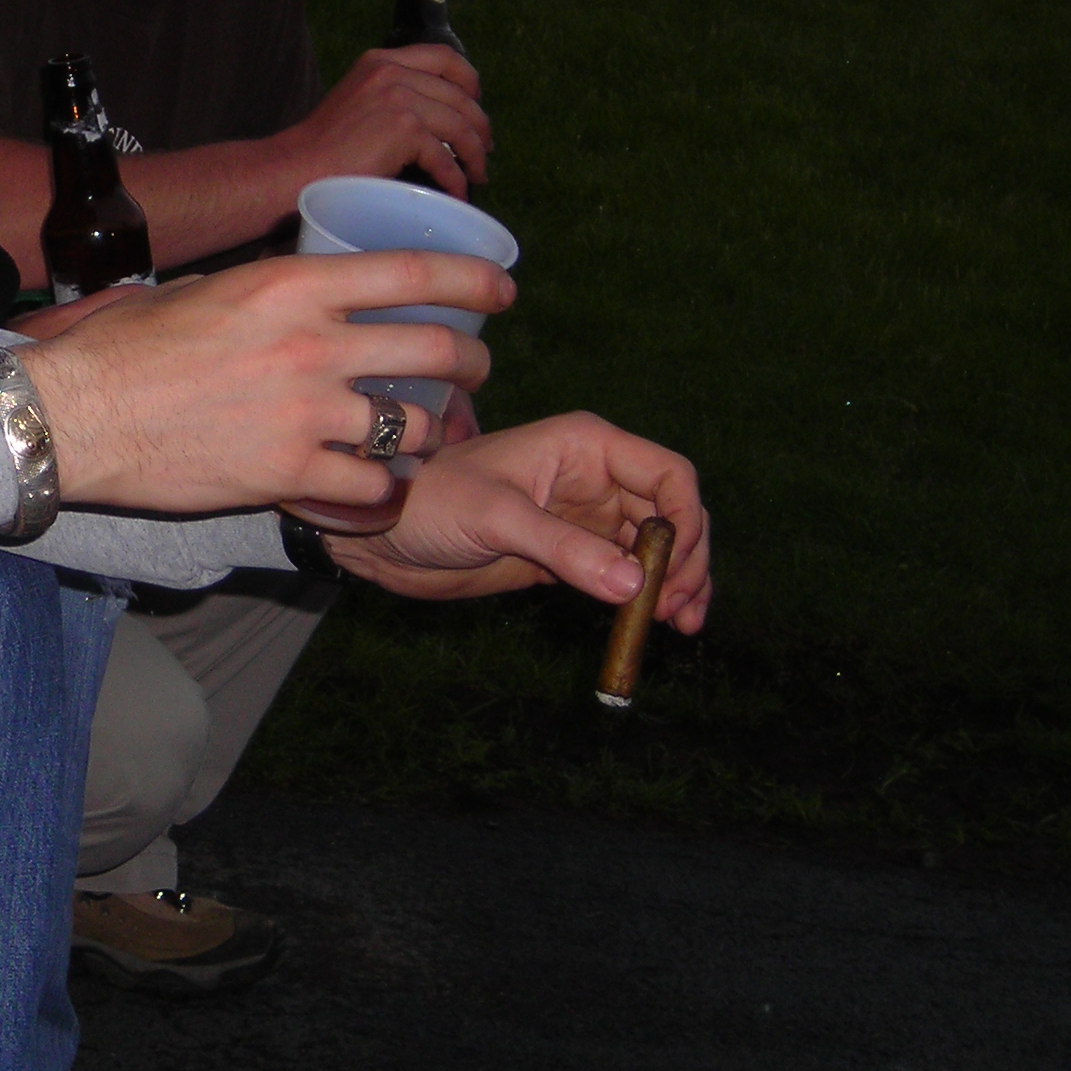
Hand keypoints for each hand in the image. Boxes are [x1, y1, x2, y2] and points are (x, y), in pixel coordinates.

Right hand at [16, 251, 505, 512]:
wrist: (74, 416)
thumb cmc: (122, 350)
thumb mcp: (199, 293)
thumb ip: (264, 294)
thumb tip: (300, 295)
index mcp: (290, 285)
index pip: (413, 274)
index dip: (474, 279)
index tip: (501, 290)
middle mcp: (311, 344)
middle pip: (434, 351)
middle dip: (471, 364)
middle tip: (473, 373)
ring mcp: (305, 413)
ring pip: (411, 427)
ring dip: (427, 435)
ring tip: (420, 438)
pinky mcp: (288, 474)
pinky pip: (371, 488)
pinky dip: (382, 492)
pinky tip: (375, 490)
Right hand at [277, 45, 489, 198]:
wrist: (296, 167)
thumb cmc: (322, 147)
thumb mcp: (359, 101)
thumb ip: (391, 96)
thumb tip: (437, 120)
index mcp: (381, 60)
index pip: (443, 57)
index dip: (469, 81)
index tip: (475, 105)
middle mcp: (392, 71)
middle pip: (460, 93)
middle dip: (479, 125)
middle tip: (484, 149)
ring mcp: (399, 98)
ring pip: (460, 125)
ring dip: (474, 154)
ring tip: (477, 174)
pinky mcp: (404, 129)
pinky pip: (446, 156)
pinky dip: (456, 178)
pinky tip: (456, 192)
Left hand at [291, 414, 709, 626]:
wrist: (382, 533)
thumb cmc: (430, 502)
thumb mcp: (497, 518)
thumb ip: (565, 548)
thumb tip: (636, 584)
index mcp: (585, 445)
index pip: (666, 473)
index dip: (687, 518)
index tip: (679, 569)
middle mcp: (594, 476)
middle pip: (671, 515)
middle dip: (686, 560)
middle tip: (678, 610)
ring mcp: (585, 518)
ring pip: (655, 548)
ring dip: (676, 584)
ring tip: (681, 624)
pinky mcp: (570, 554)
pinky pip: (625, 574)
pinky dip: (648, 597)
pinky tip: (658, 623)